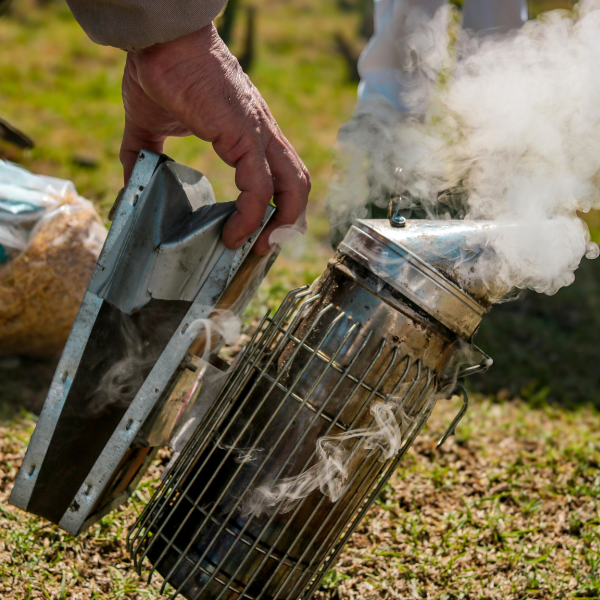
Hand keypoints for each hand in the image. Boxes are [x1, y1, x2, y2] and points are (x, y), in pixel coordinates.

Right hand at [121, 23, 309, 254]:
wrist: (160, 40)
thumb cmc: (160, 73)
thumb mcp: (150, 124)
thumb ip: (144, 154)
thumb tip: (131, 183)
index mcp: (249, 132)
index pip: (281, 174)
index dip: (278, 206)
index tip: (258, 232)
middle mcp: (263, 134)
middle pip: (297, 183)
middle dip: (288, 221)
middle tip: (264, 248)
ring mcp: (258, 133)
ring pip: (293, 186)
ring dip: (281, 223)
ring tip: (256, 248)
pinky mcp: (245, 134)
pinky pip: (260, 185)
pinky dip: (253, 215)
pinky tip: (234, 233)